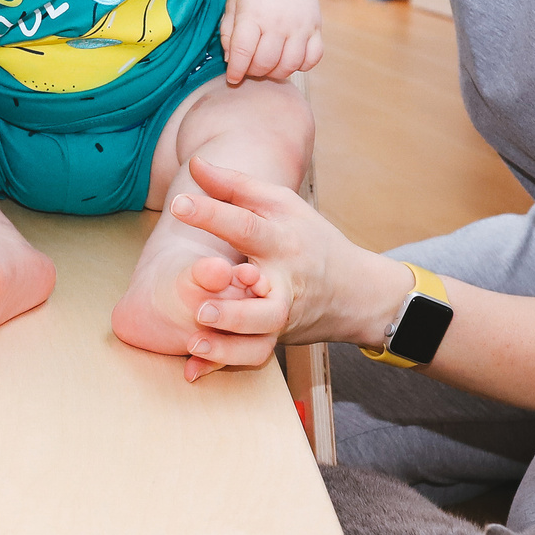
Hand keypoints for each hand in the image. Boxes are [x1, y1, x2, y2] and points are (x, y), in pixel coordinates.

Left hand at [163, 159, 413, 369]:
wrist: (355, 291)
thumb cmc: (310, 240)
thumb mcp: (281, 205)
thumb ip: (235, 185)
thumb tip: (194, 164)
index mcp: (283, 242)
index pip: (249, 226)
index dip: (214, 214)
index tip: (179, 204)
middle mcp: (285, 283)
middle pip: (266, 301)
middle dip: (235, 308)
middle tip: (200, 306)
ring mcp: (283, 316)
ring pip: (260, 336)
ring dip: (228, 342)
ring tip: (195, 338)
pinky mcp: (276, 339)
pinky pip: (251, 357)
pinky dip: (224, 364)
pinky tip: (194, 370)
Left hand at [217, 0, 323, 85]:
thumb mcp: (233, 6)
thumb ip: (227, 33)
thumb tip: (230, 59)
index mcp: (253, 15)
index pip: (243, 51)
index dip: (236, 70)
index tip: (233, 78)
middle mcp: (278, 21)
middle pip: (266, 62)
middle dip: (254, 72)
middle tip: (251, 68)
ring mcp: (300, 26)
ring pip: (290, 64)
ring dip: (276, 72)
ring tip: (268, 66)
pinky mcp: (316, 29)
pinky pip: (313, 58)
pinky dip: (301, 65)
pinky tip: (289, 58)